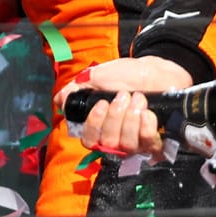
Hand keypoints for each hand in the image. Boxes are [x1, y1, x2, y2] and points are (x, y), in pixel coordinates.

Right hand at [54, 56, 195, 160]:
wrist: (156, 72)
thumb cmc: (127, 76)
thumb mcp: (98, 78)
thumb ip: (77, 90)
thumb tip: (59, 100)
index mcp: (100, 127)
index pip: (88, 140)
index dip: (94, 125)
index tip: (102, 103)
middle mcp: (116, 140)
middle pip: (108, 142)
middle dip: (116, 116)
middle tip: (124, 95)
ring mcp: (136, 144)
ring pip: (127, 144)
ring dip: (132, 118)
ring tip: (138, 99)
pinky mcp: (155, 144)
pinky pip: (148, 144)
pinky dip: (147, 126)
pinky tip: (148, 113)